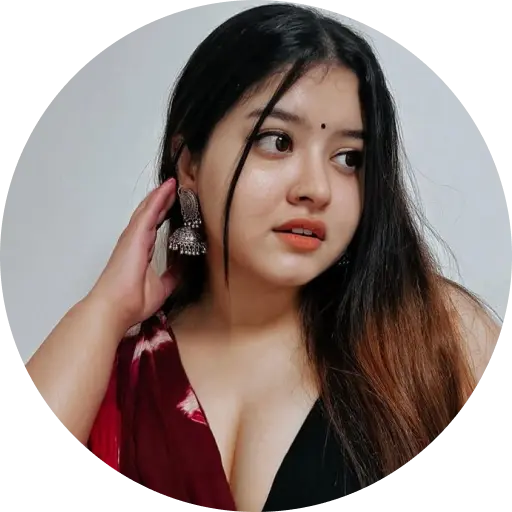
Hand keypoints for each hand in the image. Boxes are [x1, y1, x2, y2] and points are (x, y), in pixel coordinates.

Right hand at [86, 178, 177, 333]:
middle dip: (163, 200)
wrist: (115, 309)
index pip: (154, 227)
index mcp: (140, 252)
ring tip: (173, 183)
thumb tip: (182, 268)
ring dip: (161, 195)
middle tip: (176, 188)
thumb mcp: (161, 288)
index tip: (175, 205)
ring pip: (149, 209)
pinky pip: (149, 212)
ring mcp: (133, 237)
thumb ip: (171, 276)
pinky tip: (168, 188)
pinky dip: (159, 198)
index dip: (164, 214)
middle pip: (151, 214)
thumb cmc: (130, 302)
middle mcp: (135, 241)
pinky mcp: (134, 236)